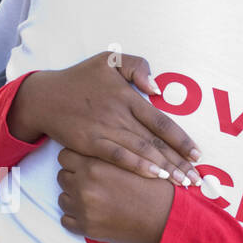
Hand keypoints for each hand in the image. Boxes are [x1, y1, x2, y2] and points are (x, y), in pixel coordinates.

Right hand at [9, 50, 202, 184]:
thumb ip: (137, 66)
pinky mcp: (90, 143)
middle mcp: (120, 114)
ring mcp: (105, 130)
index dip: (181, 139)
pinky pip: (118, 157)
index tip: (198, 155)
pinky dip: (138, 166)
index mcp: (128, 96)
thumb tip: (156, 89)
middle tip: (197, 179)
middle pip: (156, 141)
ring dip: (165, 168)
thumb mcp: (109, 59)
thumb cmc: (79, 79)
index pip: (161, 121)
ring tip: (182, 182)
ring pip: (142, 151)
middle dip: (179, 162)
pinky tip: (154, 176)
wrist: (45, 97)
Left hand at [56, 148, 175, 242]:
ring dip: (74, 199)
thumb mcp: (132, 160)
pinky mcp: (86, 228)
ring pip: (62, 198)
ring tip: (94, 200)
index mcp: (95, 164)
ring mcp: (83, 208)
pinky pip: (66, 221)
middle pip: (62, 175)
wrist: (167, 218)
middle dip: (74, 178)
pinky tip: (92, 215)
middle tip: (92, 183)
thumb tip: (95, 146)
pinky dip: (75, 218)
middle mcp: (84, 185)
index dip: (76, 159)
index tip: (86, 164)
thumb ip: (109, 153)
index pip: (65, 155)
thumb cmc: (155, 187)